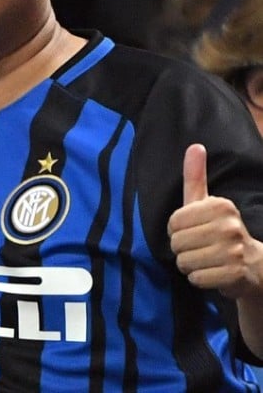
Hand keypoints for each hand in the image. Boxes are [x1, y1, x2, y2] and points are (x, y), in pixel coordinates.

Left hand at [169, 144, 262, 298]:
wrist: (253, 265)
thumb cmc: (220, 230)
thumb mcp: (207, 202)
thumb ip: (196, 176)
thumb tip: (195, 146)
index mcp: (221, 206)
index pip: (173, 222)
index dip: (176, 230)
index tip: (193, 231)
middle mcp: (230, 226)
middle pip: (176, 243)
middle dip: (182, 250)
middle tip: (200, 248)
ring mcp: (234, 251)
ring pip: (184, 262)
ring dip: (189, 266)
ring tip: (206, 261)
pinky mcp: (235, 274)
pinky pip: (196, 279)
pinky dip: (199, 279)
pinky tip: (213, 273)